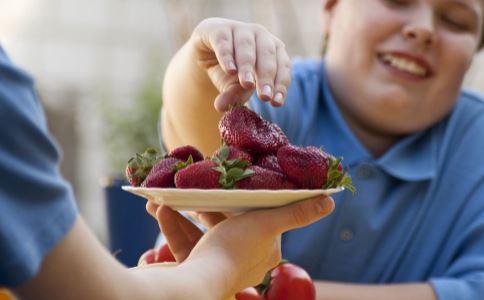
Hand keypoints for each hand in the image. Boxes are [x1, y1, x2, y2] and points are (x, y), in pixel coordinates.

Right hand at [152, 196, 333, 294]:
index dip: (242, 203)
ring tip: (166, 197)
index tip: (228, 185)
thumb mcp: (268, 224)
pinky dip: (172, 227)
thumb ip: (297, 213)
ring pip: (199, 234)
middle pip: (223, 225)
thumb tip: (331, 200)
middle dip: (204, 205)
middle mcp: (241, 260)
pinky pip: (183, 244)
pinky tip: (159, 210)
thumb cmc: (235, 251)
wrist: (196, 285)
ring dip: (182, 214)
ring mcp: (215, 267)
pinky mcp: (193, 271)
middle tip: (195, 187)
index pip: (256, 220)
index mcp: (263, 251)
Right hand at [190, 17, 291, 110]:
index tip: (276, 103)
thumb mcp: (235, 85)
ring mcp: (240, 29)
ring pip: (247, 47)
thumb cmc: (230, 68)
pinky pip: (224, 42)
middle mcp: (260, 35)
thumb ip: (233, 95)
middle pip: (268, 56)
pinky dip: (227, 56)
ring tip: (247, 84)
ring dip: (248, 66)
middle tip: (264, 97)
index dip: (280, 85)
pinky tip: (230, 71)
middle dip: (267, 77)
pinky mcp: (218, 29)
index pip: (282, 66)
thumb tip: (221, 107)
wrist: (206, 49)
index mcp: (273, 49)